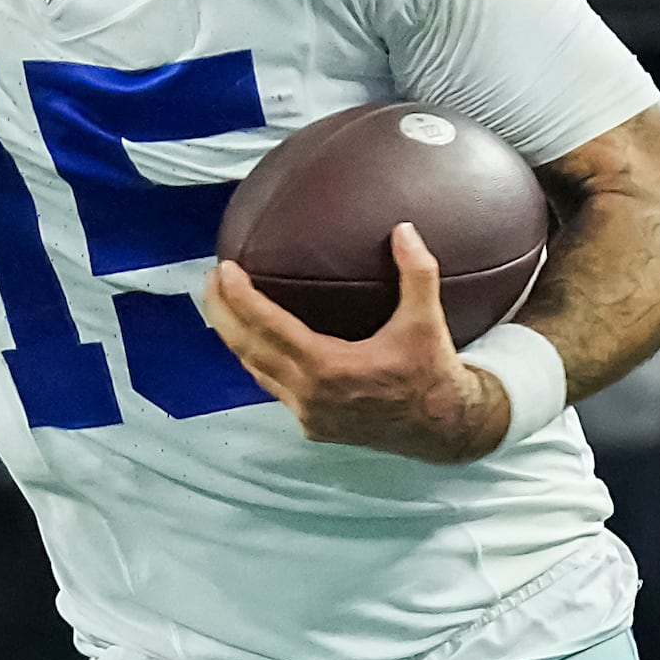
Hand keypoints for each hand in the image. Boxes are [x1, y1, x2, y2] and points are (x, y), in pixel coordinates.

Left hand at [201, 222, 512, 463]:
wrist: (447, 431)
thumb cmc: (434, 373)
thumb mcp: (428, 321)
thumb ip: (417, 273)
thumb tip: (404, 228)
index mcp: (330, 369)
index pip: (268, 327)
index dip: (240, 297)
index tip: (224, 269)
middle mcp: (310, 395)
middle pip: (246, 348)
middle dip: (221, 311)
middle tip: (212, 276)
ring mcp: (307, 414)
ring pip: (255, 370)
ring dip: (234, 336)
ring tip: (223, 301)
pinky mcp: (312, 425)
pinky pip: (272, 387)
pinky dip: (257, 359)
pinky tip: (253, 336)